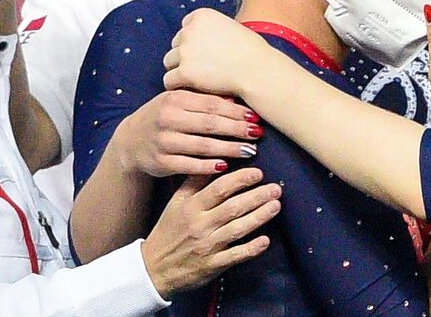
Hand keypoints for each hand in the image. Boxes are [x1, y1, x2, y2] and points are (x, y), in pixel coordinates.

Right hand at [111, 90, 260, 177]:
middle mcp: (168, 119)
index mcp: (175, 99)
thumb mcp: (179, 102)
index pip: (212, 105)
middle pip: (210, 125)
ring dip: (229, 149)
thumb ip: (204, 100)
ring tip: (250, 151)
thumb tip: (238, 102)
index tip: (255, 117)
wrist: (130, 141)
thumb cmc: (164, 116)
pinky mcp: (161, 162)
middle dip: (237, 130)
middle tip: (257, 134)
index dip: (236, 112)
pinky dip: (208, 166)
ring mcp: (163, 141)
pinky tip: (225, 167)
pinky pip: (189, 165)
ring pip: (202, 146)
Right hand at [141, 168, 281, 297]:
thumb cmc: (168, 232)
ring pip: (238, 229)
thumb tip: (215, 161)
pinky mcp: (212, 265)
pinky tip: (265, 240)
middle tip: (276, 188)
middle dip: (257, 196)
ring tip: (276, 206)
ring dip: (259, 217)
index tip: (258, 173)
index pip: (219, 188)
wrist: (154, 269)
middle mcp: (200, 225)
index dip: (241, 179)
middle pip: (233, 207)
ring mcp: (207, 246)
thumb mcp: (176, 203)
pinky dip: (251, 248)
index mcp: (191, 207)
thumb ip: (194, 182)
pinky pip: (235, 255)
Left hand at [164, 9, 274, 98]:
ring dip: (179, 69)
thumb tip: (203, 40)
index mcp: (201, 16)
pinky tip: (189, 88)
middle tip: (202, 66)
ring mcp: (185, 51)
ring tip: (196, 78)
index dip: (195, 40)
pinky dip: (177, 85)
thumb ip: (212, 29)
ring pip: (169, 61)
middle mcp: (190, 30)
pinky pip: (169, 80)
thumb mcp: (232, 27)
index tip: (205, 51)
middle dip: (186, 54)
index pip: (186, 27)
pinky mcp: (184, 72)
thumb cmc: (252, 51)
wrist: (257, 70)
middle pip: (176, 43)